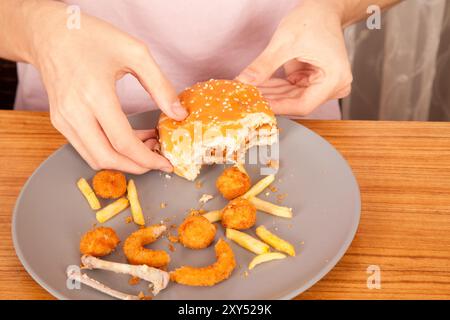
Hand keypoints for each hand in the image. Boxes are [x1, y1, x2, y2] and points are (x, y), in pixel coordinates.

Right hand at [29, 2, 187, 173]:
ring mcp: (63, 119)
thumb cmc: (93, 38)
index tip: (166, 163)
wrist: (51, 33)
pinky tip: (128, 137)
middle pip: (107, 158)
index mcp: (95, 95)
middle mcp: (75, 112)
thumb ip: (160, 85)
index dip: (148, 159)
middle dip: (137, 166)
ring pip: (94, 158)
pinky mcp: (60, 122)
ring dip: (123, 160)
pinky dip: (109, 150)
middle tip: (158, 159)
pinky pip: (86, 147)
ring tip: (146, 145)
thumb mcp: (135, 53)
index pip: (123, 142)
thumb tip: (178, 114)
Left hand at [237, 0, 352, 115]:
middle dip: (270, 99)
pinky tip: (257, 85)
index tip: (257, 106)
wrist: (322, 9)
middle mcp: (333, 86)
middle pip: (296, 103)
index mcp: (334, 79)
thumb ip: (264, 65)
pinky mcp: (312, 82)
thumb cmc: (313, 20)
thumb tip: (245, 81)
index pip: (303, 105)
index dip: (278, 107)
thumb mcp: (285, 42)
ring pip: (291, 98)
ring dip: (269, 94)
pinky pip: (290, 90)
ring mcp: (323, 85)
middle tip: (247, 97)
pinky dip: (274, 88)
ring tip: (248, 91)